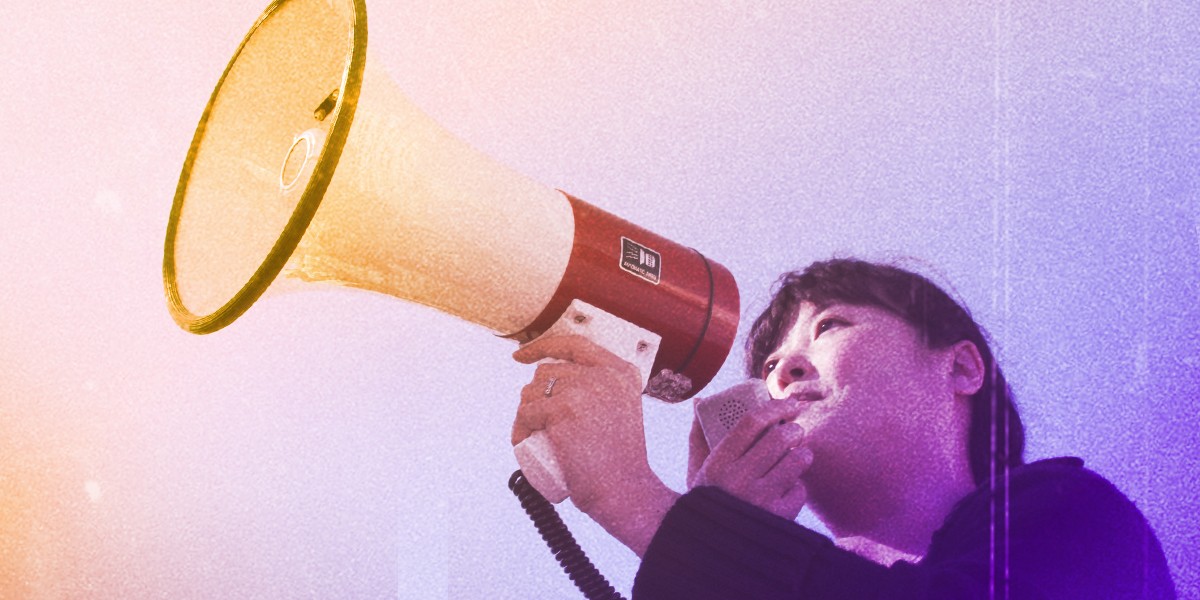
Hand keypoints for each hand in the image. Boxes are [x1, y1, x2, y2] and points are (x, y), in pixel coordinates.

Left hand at [511, 334, 655, 513]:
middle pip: (548, 372)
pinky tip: (523, 443)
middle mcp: (604, 374)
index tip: (521, 355)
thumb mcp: (621, 412)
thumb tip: (560, 382)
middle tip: (536, 424)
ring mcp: (584, 389)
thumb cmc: (618, 464)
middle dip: (534, 397)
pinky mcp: (564, 408)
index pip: (575, 344)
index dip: (543, 346)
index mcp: (621, 372)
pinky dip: (519, 430)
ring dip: (524, 415)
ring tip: (532, 438)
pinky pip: (526, 413)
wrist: (623, 491)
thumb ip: (603, 392)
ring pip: (533, 392)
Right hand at [690, 397, 811, 519]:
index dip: (774, 408)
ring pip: (796, 461)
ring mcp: (760, 500)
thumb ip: (699, 436)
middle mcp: (739, 480)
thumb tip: (699, 401)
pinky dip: (797, 486)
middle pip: (779, 438)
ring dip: (802, 454)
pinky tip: (788, 488)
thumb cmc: (707, 501)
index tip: (788, 404)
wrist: (713, 547)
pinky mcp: (779, 518)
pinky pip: (800, 490)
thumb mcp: (697, 471)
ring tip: (798, 455)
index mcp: (718, 464)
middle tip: (795, 431)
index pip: (750, 423)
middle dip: (794, 430)